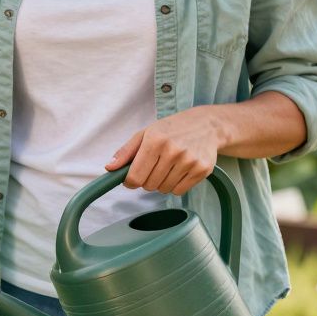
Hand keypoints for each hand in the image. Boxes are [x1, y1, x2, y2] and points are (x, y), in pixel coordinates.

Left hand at [106, 106, 230, 194]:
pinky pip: (180, 191)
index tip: (132, 178)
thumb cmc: (171, 130)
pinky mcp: (202, 169)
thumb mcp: (145, 134)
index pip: (135, 177)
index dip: (130, 182)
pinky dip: (176, 185)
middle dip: (147, 180)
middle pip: (149, 185)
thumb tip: (109, 168)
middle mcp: (173, 150)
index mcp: (155, 141)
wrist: (207, 125)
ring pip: (164, 189)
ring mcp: (189, 161)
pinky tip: (180, 170)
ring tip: (169, 166)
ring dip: (162, 183)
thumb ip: (125, 152)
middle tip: (155, 166)